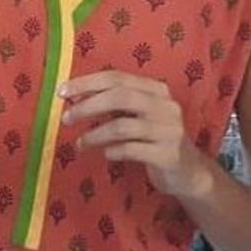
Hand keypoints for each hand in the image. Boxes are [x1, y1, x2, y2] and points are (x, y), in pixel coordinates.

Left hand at [59, 71, 212, 198]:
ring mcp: (169, 130)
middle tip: (66, 118)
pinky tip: (105, 154)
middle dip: (88, 106)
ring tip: (81, 143)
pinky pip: (131, 149)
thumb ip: (113, 104)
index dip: (87, 83)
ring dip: (94, 135)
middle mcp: (165, 106)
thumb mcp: (138, 115)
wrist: (188, 172)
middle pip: (120, 97)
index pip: (117, 78)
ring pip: (122, 126)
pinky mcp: (168, 155)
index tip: (62, 92)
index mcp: (156, 90)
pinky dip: (112, 151)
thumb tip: (74, 98)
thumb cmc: (154, 139)